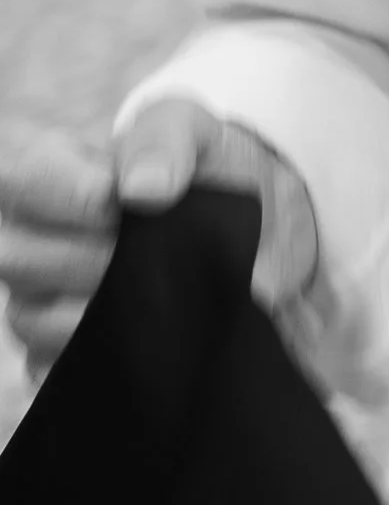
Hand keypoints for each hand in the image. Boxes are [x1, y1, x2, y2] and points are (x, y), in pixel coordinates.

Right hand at [0, 101, 314, 376]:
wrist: (249, 233)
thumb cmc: (203, 172)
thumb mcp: (197, 132)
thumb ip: (166, 139)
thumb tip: (143, 189)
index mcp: (49, 172)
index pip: (16, 176)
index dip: (65, 194)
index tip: (121, 203)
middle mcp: (29, 238)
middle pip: (12, 257)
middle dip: (89, 257)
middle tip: (150, 254)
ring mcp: (40, 302)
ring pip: (30, 320)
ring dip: (98, 311)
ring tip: (159, 294)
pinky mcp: (66, 357)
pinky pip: (54, 372)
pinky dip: (102, 359)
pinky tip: (148, 340)